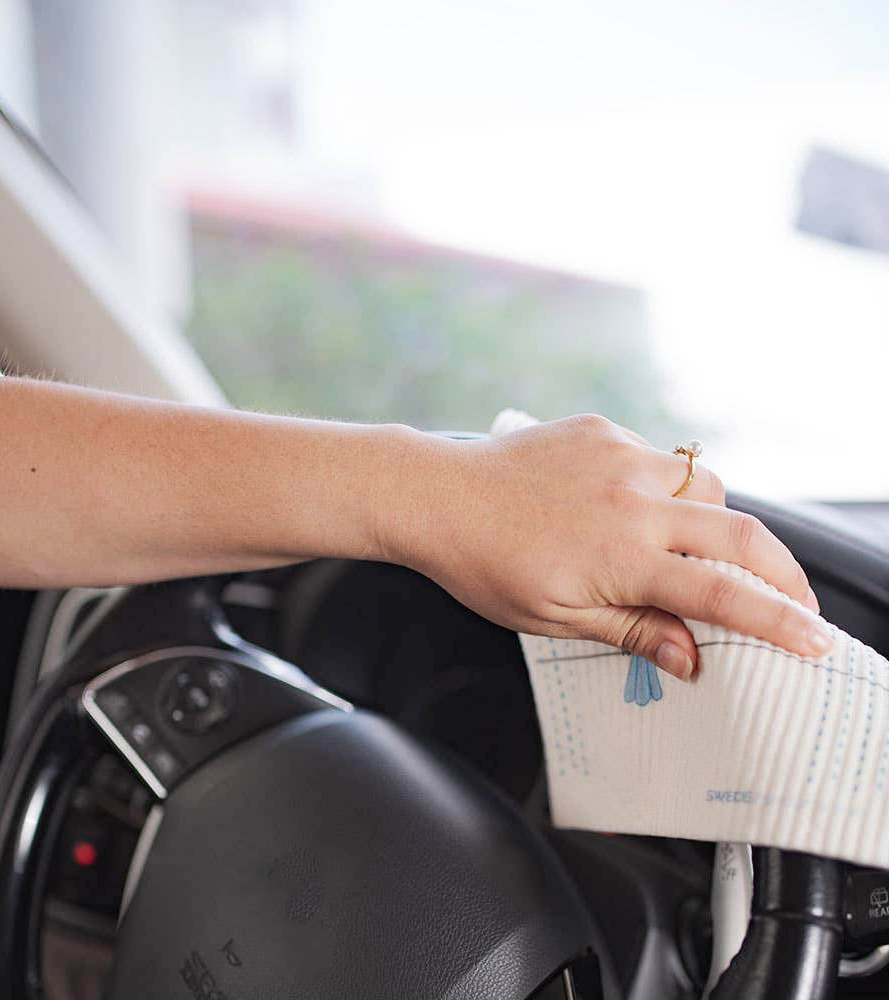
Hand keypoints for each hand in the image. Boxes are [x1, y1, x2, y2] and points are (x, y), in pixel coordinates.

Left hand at [390, 415, 831, 679]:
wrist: (438, 496)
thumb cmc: (485, 565)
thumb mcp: (554, 618)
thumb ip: (631, 631)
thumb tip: (691, 658)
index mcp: (621, 557)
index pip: (723, 595)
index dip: (779, 621)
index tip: (815, 640)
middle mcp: (632, 501)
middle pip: (741, 532)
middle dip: (783, 571)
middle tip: (796, 598)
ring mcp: (620, 458)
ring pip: (705, 487)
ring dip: (718, 522)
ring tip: (698, 551)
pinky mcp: (602, 432)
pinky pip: (661, 458)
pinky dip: (667, 488)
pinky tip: (638, 509)